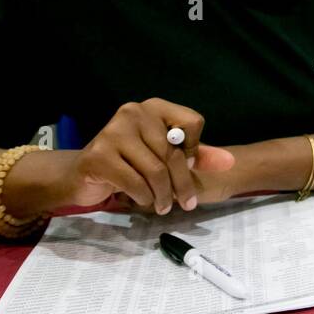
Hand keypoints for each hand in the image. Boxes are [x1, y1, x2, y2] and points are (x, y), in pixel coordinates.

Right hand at [49, 99, 234, 214]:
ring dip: (164, 195)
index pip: (192, 122)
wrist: (84, 176)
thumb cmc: (130, 163)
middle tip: (187, 203)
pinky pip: (135, 183)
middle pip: (174, 152)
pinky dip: (144, 197)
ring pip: (155, 171)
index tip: (187, 166)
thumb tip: (229, 161)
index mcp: (154, 107)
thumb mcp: (165, 156)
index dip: (194, 149)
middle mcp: (133, 112)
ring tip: (165, 206)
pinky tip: (144, 201)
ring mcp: (113, 132)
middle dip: (183, 183)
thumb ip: (196, 156)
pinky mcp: (98, 155)